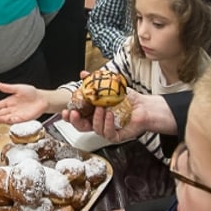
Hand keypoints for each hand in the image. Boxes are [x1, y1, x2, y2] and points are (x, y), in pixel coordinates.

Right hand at [0, 82, 48, 124]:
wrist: (42, 99)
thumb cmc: (32, 93)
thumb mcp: (19, 88)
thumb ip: (9, 88)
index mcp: (11, 100)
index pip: (1, 104)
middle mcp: (13, 108)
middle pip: (3, 112)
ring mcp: (18, 114)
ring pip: (7, 117)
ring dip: (2, 118)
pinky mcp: (23, 118)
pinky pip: (15, 120)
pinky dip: (10, 120)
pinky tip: (6, 120)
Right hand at [60, 89, 174, 141]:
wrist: (145, 106)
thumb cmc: (128, 99)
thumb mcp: (109, 87)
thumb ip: (95, 81)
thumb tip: (83, 74)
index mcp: (94, 113)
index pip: (78, 116)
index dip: (70, 115)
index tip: (66, 110)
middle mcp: (99, 122)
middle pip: (81, 127)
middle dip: (75, 121)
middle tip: (74, 114)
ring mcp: (107, 129)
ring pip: (95, 129)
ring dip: (96, 119)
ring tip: (101, 108)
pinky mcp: (117, 135)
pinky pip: (108, 133)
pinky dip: (108, 123)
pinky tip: (109, 115)